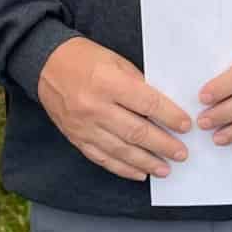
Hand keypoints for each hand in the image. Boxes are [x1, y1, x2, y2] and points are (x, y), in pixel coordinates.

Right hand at [36, 37, 190, 181]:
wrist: (45, 65)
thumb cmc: (84, 58)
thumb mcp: (116, 61)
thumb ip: (138, 84)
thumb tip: (163, 108)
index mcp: (108, 82)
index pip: (147, 104)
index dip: (169, 116)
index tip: (186, 126)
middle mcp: (94, 107)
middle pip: (136, 132)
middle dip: (163, 145)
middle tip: (181, 153)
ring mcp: (84, 126)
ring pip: (121, 150)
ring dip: (146, 162)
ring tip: (166, 169)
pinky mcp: (76, 138)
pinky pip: (102, 158)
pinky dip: (123, 168)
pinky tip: (140, 173)